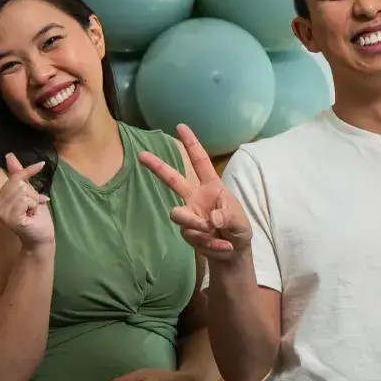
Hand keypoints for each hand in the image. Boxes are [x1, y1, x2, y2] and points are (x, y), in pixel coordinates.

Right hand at [0, 154, 53, 251]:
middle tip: (32, 206)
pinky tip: (31, 215)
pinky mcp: (10, 217)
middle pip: (19, 183)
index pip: (13, 177)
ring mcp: (1, 212)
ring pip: (23, 191)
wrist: (41, 237)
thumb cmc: (36, 217)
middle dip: (32, 193)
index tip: (41, 165)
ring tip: (31, 211)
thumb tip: (9, 155)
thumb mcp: (29, 192)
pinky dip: (33, 206)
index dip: (28, 170)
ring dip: (33, 201)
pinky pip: (25, 200)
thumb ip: (19, 175)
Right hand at [138, 125, 251, 261]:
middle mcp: (196, 197)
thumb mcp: (240, 222)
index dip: (191, 144)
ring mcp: (190, 215)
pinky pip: (191, 237)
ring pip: (179, 215)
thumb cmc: (238, 229)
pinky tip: (223, 248)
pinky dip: (209, 244)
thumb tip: (211, 219)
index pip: (200, 162)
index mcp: (211, 187)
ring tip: (214, 232)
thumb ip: (227, 217)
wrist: (234, 253)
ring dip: (196, 226)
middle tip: (141, 155)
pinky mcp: (188, 233)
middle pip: (173, 180)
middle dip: (157, 167)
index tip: (180, 127)